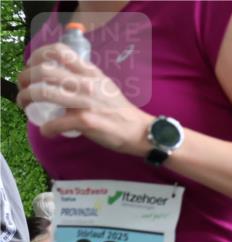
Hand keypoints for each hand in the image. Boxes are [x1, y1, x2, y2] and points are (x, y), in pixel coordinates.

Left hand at [17, 43, 152, 154]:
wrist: (140, 131)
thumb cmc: (119, 110)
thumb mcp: (104, 85)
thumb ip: (85, 78)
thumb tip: (61, 78)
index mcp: (90, 72)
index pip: (59, 51)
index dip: (38, 56)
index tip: (32, 67)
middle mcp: (86, 83)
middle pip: (43, 71)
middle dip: (25, 79)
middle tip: (23, 88)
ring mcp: (85, 102)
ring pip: (43, 93)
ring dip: (26, 99)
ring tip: (25, 106)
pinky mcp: (86, 122)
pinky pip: (55, 123)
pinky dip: (46, 129)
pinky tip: (47, 131)